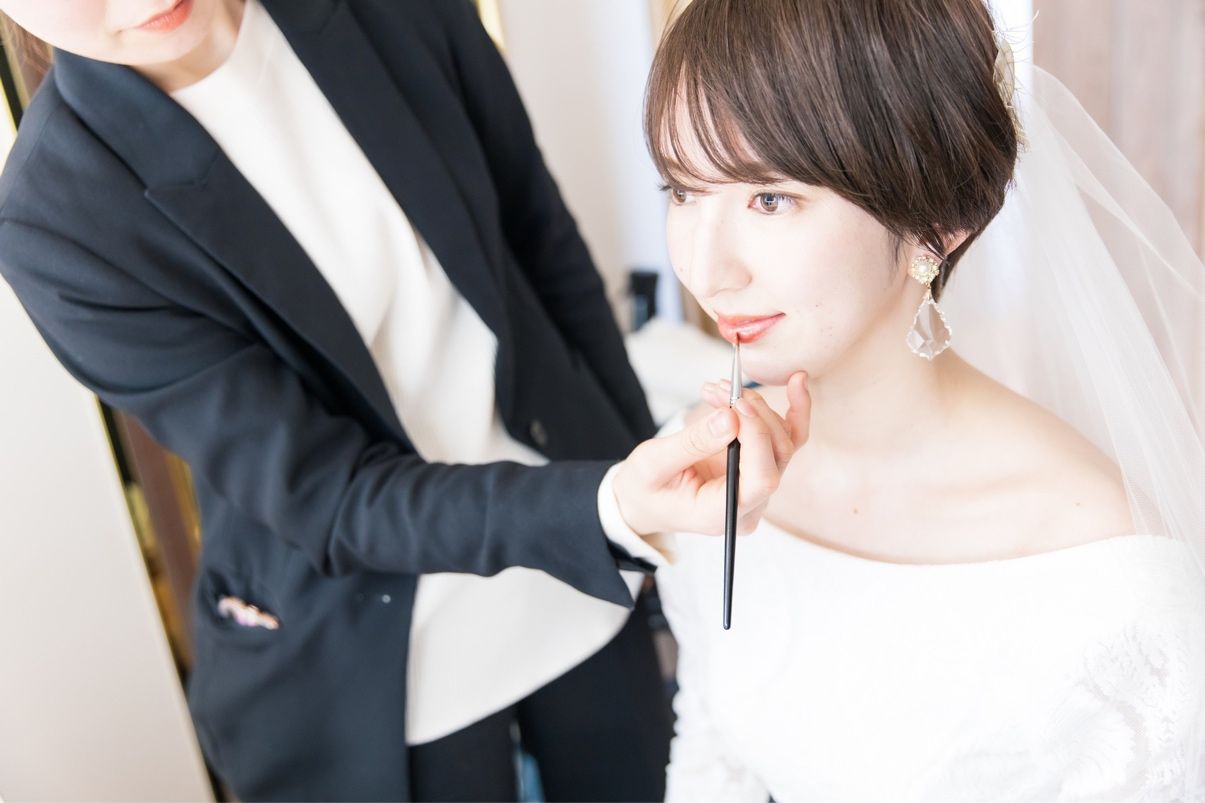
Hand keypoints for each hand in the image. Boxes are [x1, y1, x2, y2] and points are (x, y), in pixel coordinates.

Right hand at [612, 371, 809, 536]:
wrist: (643, 500)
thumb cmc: (644, 488)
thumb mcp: (653, 464)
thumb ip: (691, 443)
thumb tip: (730, 417)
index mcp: (721, 514)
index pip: (761, 480)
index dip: (757, 438)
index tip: (734, 405)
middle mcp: (748, 506)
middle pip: (777, 457)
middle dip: (754, 414)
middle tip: (722, 389)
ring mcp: (756, 488)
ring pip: (784, 443)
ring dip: (759, 407)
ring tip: (723, 388)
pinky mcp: (757, 467)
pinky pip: (787, 440)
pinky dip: (794, 411)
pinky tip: (796, 382)